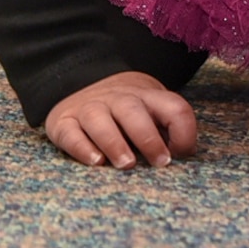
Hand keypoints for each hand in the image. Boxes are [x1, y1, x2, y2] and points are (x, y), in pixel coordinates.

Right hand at [44, 71, 196, 168]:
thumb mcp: (151, 111)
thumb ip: (168, 130)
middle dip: (147, 137)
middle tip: (158, 162)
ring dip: (114, 142)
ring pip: (98, 119)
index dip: (183, 131)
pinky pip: (69, 133)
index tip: (179, 154)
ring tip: (126, 164)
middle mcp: (116, 99)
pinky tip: (95, 162)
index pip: (173, 107)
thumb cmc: (125, 111)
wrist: (77, 83)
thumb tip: (185, 155)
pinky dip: (81, 147)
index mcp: (146, 97)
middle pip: (132, 110)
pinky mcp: (63, 122)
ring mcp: (88, 108)